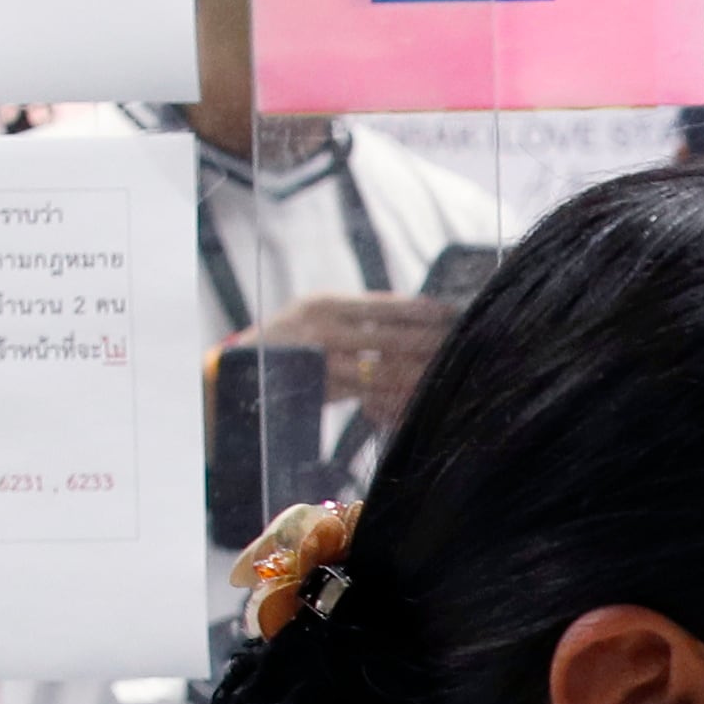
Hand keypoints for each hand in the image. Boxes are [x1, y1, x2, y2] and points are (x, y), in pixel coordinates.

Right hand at [242, 292, 452, 430]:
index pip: (383, 305)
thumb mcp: (318, 314)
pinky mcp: (324, 391)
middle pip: (391, 338)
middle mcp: (324, 330)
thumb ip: (357, 315)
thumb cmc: (292, 338)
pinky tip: (416, 397)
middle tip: (460, 344)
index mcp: (326, 305)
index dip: (419, 310)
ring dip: (418, 374)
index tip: (449, 312)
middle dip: (428, 343)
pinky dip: (394, 397)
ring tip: (447, 372)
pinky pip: (368, 396)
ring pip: (384, 371)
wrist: (243, 367)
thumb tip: (411, 312)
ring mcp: (323, 363)